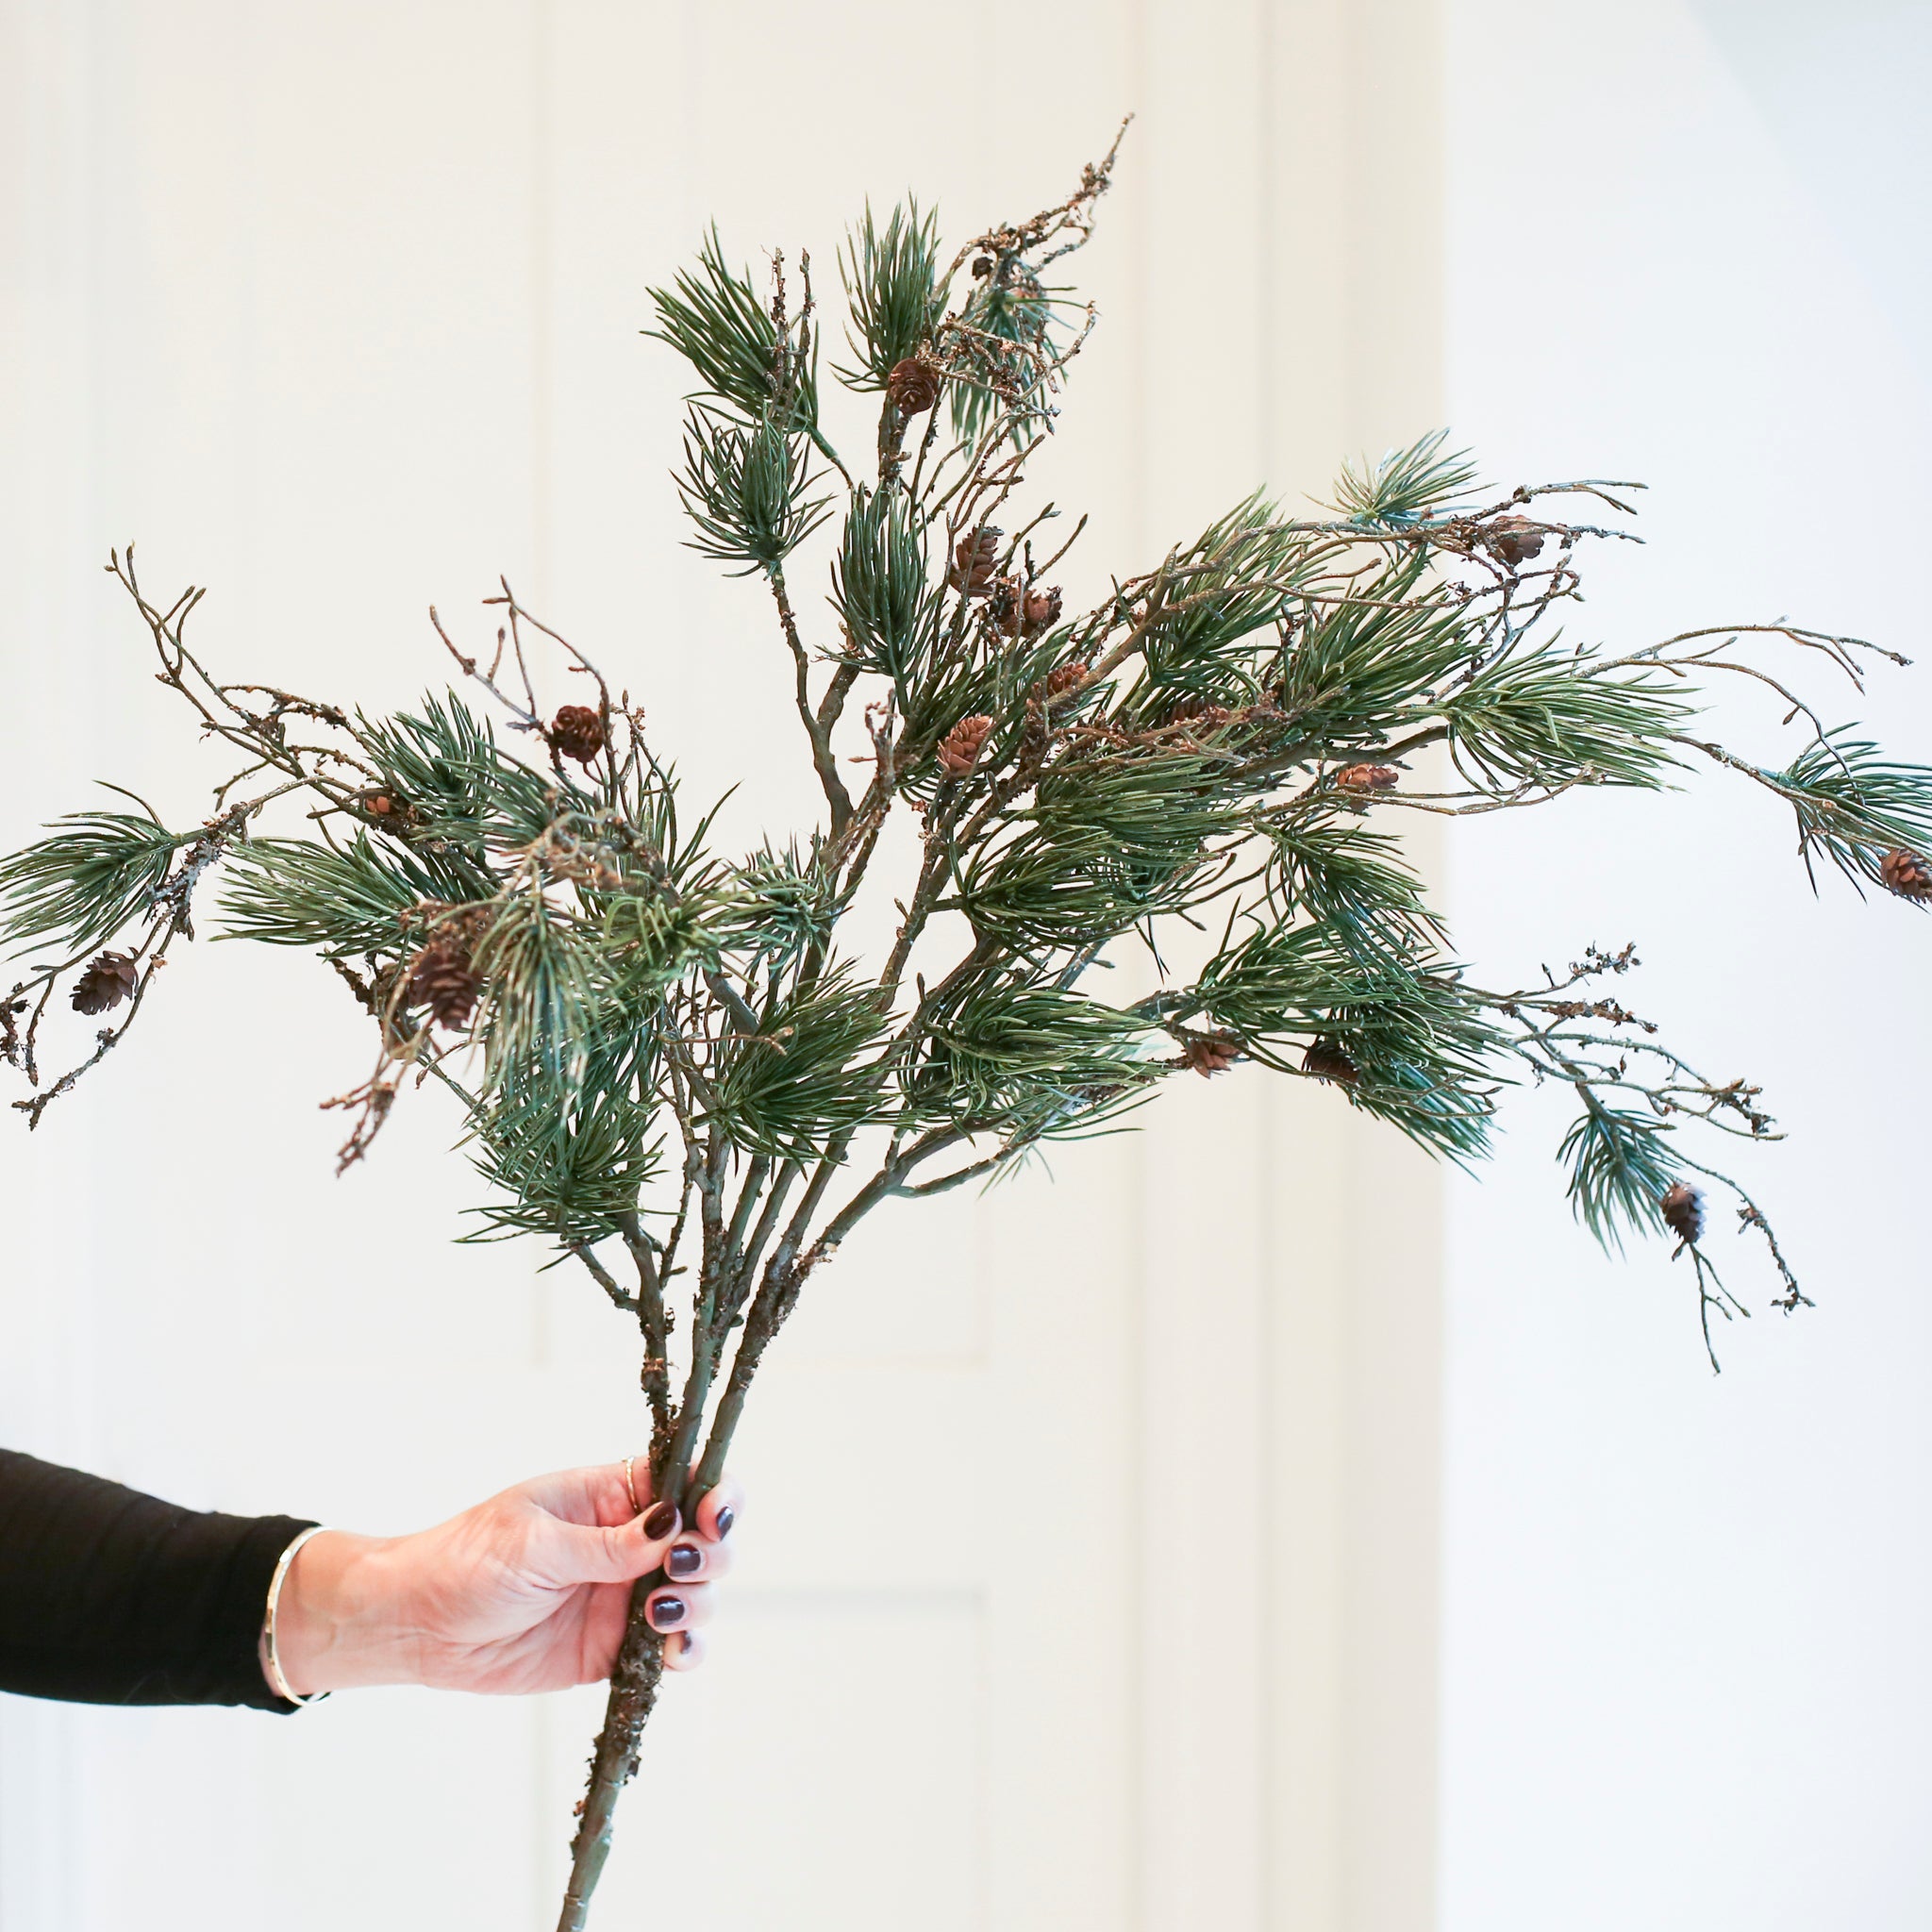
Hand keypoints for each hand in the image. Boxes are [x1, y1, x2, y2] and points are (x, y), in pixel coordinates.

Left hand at [269, 1459, 740, 1696]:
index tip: (715, 1516)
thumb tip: (672, 1526)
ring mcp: (623, 1595)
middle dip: (711, 1552)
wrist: (418, 1626)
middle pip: (704, 1539)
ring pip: (695, 1595)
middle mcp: (628, 1542)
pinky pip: (668, 1648)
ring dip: (699, 1603)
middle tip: (681, 1568)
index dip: (713, 1493)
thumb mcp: (535, 1543)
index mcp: (609, 1497)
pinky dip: (685, 1651)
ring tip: (660, 1613)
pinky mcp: (613, 1646)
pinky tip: (673, 1653)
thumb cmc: (465, 1561)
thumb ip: (607, 1543)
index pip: (682, 1481)